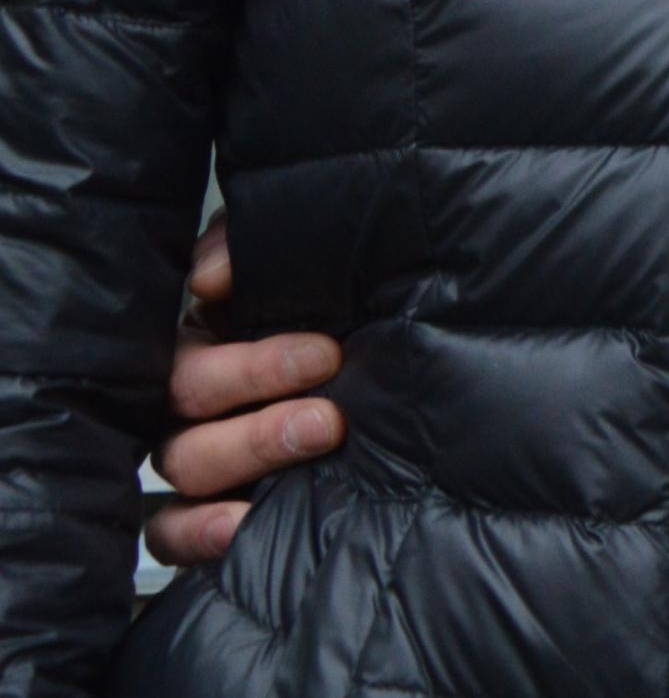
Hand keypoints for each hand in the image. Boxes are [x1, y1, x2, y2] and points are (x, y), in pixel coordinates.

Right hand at [144, 221, 343, 566]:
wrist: (384, 374)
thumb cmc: (334, 320)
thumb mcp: (306, 265)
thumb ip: (248, 250)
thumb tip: (210, 276)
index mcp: (200, 343)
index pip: (192, 357)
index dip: (250, 365)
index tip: (325, 357)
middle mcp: (184, 402)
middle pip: (187, 413)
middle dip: (259, 418)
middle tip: (328, 419)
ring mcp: (191, 458)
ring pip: (184, 466)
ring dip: (247, 458)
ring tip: (313, 449)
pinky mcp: (198, 514)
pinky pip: (169, 533)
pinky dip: (198, 533)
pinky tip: (241, 526)